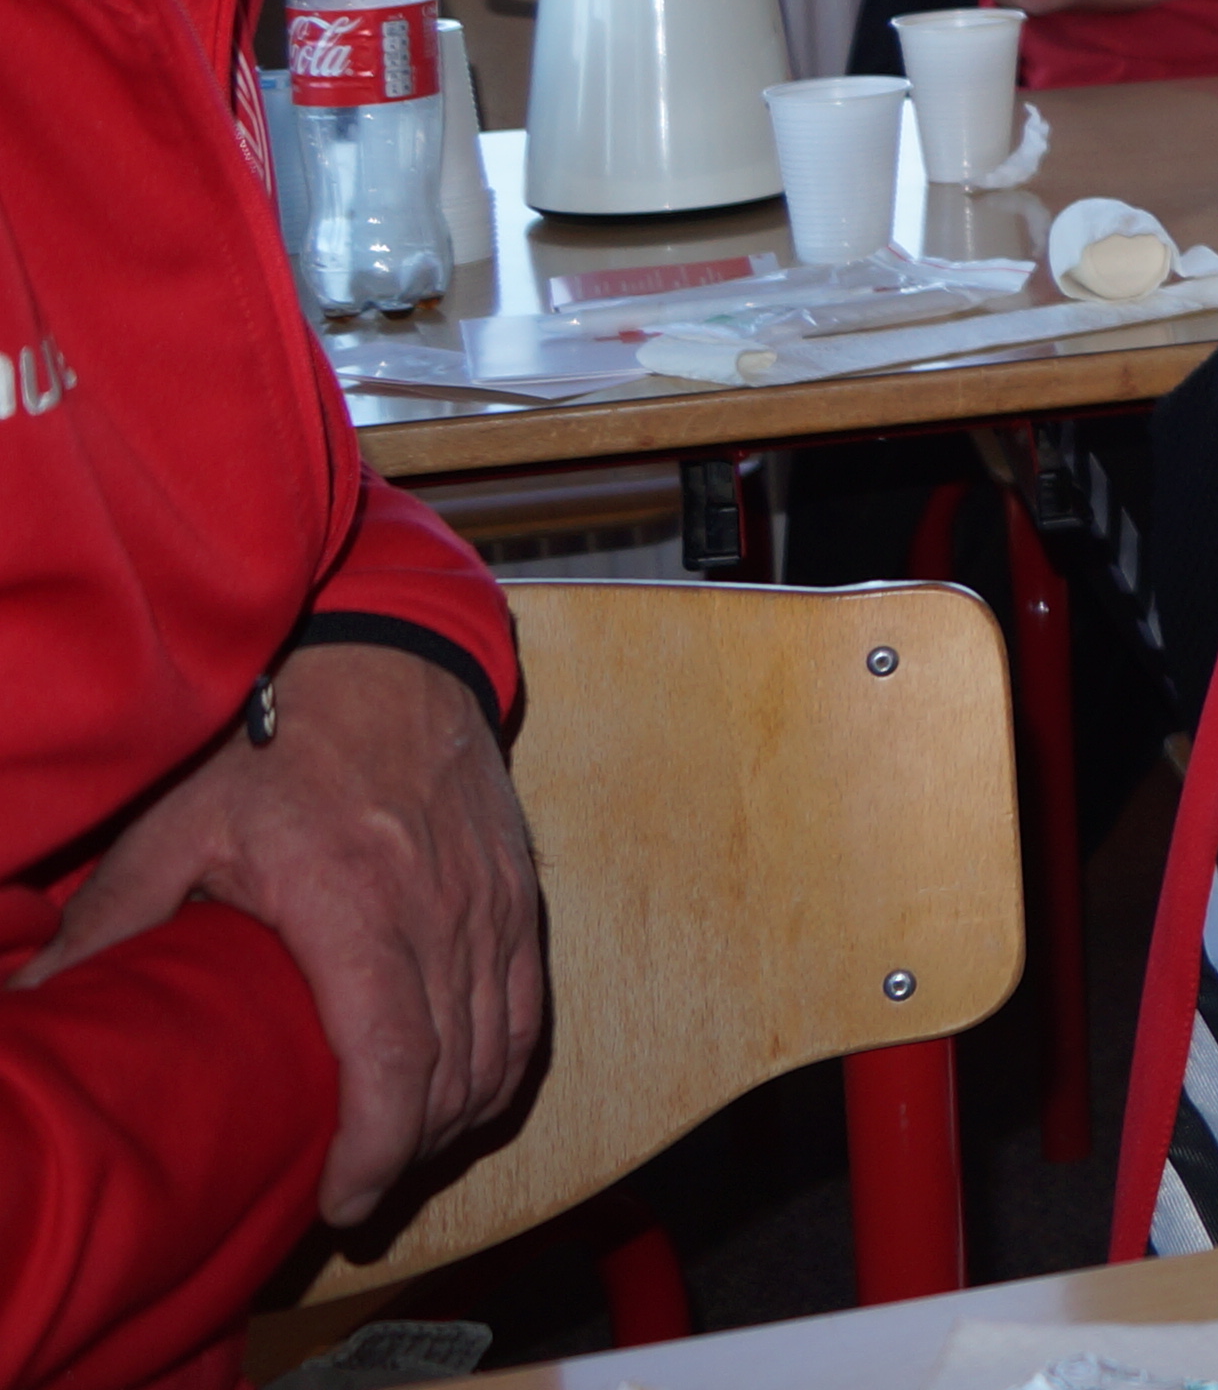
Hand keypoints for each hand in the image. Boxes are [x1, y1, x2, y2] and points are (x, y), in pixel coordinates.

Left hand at [19, 648, 543, 1219]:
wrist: (386, 657)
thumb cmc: (274, 744)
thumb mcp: (176, 825)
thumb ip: (109, 921)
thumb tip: (30, 1003)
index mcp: (356, 905)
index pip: (394, 1058)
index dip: (375, 1147)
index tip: (340, 1201)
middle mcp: (441, 914)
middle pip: (450, 1073)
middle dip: (407, 1153)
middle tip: (350, 1194)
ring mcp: (491, 905)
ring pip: (497, 1049)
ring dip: (454, 1119)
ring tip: (396, 1152)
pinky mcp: (519, 894)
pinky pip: (527, 1006)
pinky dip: (501, 1066)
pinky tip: (461, 1094)